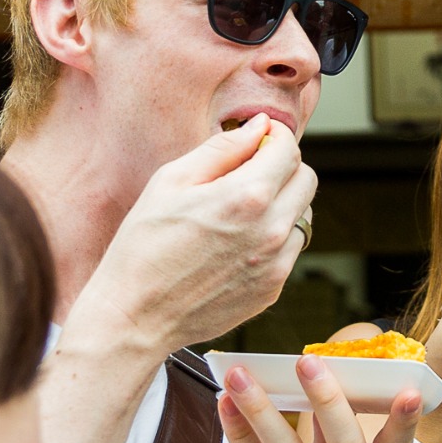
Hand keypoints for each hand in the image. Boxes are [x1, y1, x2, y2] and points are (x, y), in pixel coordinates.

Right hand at [70, 118, 316, 360]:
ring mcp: (276, 264)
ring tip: (240, 211)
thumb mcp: (171, 181)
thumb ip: (222, 148)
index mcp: (247, 196)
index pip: (288, 149)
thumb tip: (259, 126)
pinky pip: (289, 250)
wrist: (135, 316)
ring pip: (303, 216)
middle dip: (283, 167)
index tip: (260, 138)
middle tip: (250, 171)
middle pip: (306, 180)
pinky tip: (236, 243)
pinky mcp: (272, 289)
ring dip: (282, 204)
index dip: (274, 136)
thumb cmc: (143, 246)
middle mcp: (272, 230)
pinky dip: (273, 238)